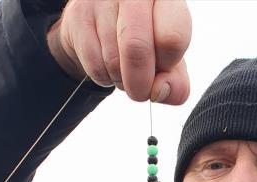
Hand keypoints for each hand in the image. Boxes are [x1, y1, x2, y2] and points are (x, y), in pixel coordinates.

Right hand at [47, 0, 190, 103]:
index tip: (163, 68)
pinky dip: (104, 77)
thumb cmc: (146, 37)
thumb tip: (160, 92)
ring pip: (113, 61)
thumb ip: (176, 81)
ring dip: (121, 80)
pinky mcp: (79, 14)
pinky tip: (108, 63)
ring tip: (124, 68)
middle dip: (140, 84)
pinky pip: (94, 65)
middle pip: (137, 49)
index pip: (172, 37)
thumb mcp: (169, 57)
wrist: (104, 20)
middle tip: (140, 90)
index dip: (167, 65)